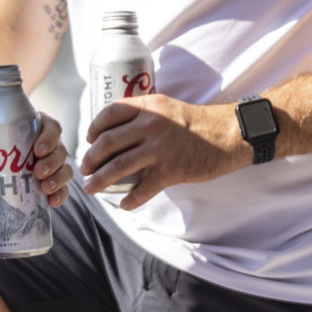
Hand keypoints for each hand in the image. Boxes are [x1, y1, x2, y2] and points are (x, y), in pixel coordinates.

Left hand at [0, 112, 72, 209]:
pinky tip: (52, 202)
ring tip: (45, 188)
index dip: (50, 136)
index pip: (51, 126)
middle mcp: (45, 145)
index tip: (37, 149)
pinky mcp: (46, 184)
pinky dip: (60, 195)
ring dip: (59, 179)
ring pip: (64, 169)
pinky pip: (61, 189)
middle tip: (38, 172)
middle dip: (53, 161)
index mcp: (32, 127)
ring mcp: (48, 166)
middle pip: (60, 149)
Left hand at [79, 95, 246, 209]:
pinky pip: (144, 188)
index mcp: (148, 107)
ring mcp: (160, 149)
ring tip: (91, 188)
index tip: (88, 140)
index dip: (93, 128)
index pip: (109, 114)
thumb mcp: (165, 107)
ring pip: (118, 167)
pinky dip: (131, 199)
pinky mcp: (172, 170)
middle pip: (107, 143)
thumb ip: (142, 114)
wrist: (227, 135)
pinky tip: (124, 205)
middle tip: (84, 169)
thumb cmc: (194, 122)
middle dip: (90, 159)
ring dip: (100, 180)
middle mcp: (150, 125)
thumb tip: (113, 130)